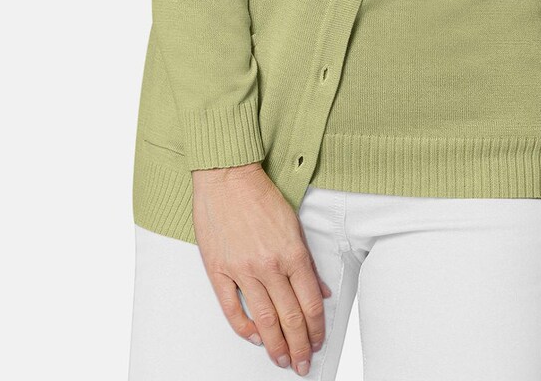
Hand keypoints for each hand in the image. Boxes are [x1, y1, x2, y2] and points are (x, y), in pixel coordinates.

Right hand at [191, 162, 331, 374]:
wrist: (227, 177)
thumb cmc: (261, 196)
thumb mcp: (293, 225)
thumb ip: (308, 261)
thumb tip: (321, 291)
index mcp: (292, 253)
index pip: (310, 303)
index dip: (316, 328)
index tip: (317, 341)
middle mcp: (270, 265)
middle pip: (290, 317)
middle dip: (299, 345)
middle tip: (302, 364)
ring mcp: (242, 269)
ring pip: (263, 319)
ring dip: (276, 345)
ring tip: (282, 359)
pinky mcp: (219, 270)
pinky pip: (233, 309)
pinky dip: (245, 328)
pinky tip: (255, 338)